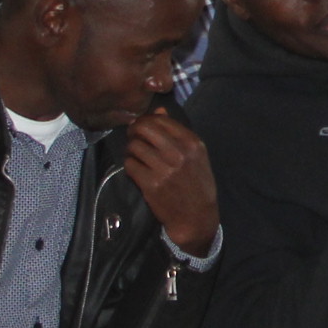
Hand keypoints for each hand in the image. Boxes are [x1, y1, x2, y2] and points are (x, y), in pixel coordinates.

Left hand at [120, 109, 221, 257]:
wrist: (196, 217)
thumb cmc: (197, 184)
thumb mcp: (196, 155)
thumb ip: (178, 132)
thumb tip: (159, 110)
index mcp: (192, 143)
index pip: (161, 120)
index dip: (146, 121)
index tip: (142, 128)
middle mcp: (179, 153)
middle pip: (144, 129)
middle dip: (134, 131)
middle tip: (133, 137)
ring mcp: (164, 169)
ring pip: (134, 146)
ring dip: (131, 149)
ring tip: (136, 156)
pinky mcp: (151, 184)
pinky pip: (130, 164)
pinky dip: (130, 165)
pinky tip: (137, 170)